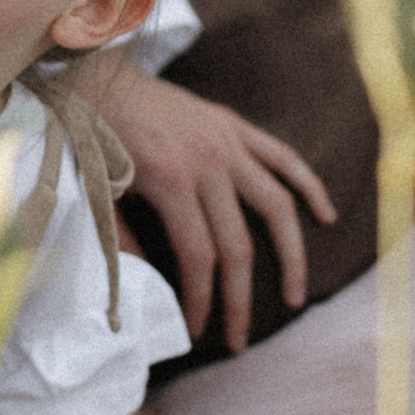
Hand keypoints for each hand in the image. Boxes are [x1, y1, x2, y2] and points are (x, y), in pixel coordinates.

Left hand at [83, 56, 335, 352]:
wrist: (93, 74)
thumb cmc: (90, 135)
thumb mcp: (96, 192)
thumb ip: (122, 240)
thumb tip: (149, 288)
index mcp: (171, 179)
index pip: (200, 256)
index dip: (201, 300)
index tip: (197, 331)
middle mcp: (209, 161)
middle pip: (238, 244)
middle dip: (239, 299)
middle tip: (239, 340)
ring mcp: (228, 141)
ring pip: (277, 206)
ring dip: (290, 254)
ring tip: (294, 295)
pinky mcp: (234, 126)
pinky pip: (283, 158)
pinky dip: (307, 186)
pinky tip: (324, 217)